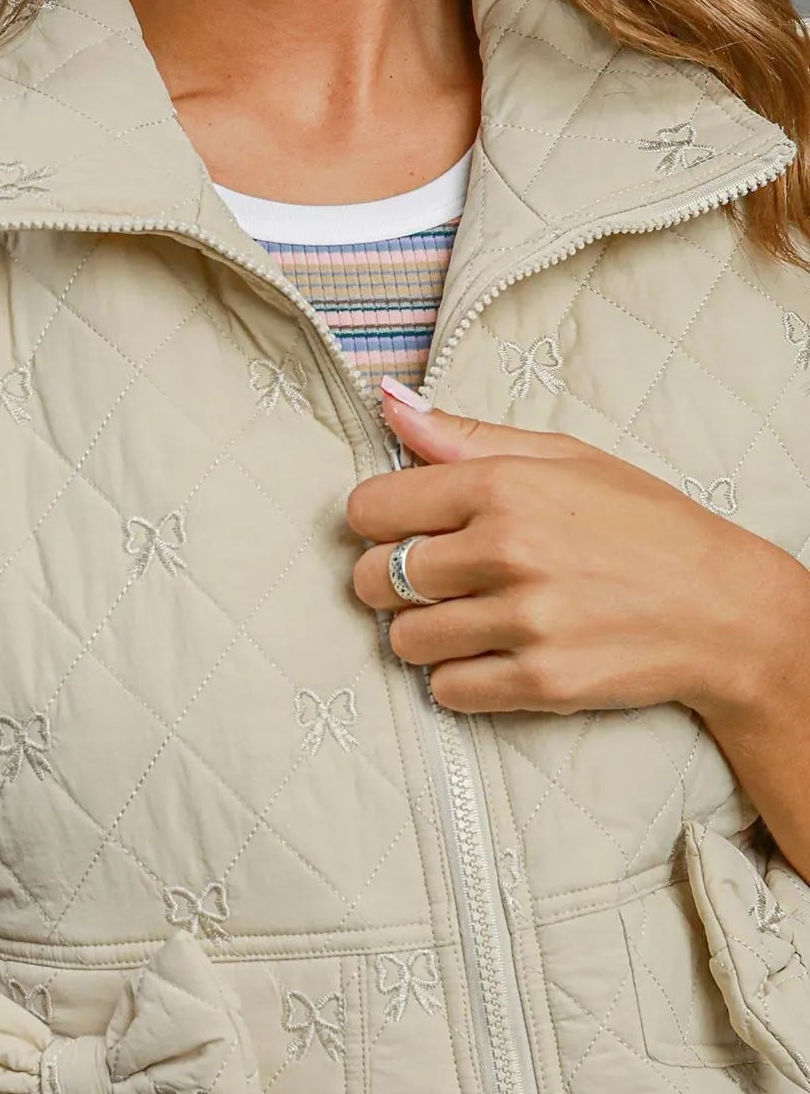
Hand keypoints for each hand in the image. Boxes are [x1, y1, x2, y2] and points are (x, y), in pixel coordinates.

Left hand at [344, 378, 803, 718]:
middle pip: (374, 577)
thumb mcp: (564, 457)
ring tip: (467, 616)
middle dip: (389, 579)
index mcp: (502, 487)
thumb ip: (465, 437)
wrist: (724, 609)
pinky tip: (493, 652)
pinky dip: (458, 677)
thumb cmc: (643, 524)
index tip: (401, 526)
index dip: (378, 519)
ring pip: (404, 639)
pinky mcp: (539, 682)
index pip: (370, 508)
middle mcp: (507, 552)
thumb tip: (389, 404)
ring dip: (423, 631)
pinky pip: (446, 689)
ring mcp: (523, 622)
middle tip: (432, 577)